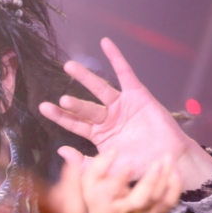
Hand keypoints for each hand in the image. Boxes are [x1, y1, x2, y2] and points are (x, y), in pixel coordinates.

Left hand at [39, 38, 211, 189]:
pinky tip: (105, 43)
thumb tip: (60, 151)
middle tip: (59, 99)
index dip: (60, 116)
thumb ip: (83, 164)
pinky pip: (125, 74)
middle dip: (72, 104)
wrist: (168, 162)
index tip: (43, 107)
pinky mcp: (138, 95)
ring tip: (68, 66)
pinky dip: (116, 58)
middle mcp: (107, 118)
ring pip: (100, 89)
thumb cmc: (139, 167)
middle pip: (85, 108)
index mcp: (98, 134)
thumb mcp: (107, 169)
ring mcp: (121, 105)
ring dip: (85, 78)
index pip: (74, 124)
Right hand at [80, 150, 182, 212]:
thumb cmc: (94, 203)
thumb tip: (66, 150)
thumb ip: (79, 166)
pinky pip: (166, 205)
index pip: (108, 194)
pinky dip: (174, 189)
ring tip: (168, 159)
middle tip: (158, 160)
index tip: (128, 164)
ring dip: (164, 180)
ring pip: (157, 202)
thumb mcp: (83, 185)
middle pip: (140, 200)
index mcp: (101, 206)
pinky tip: (175, 172)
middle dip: (150, 180)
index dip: (118, 181)